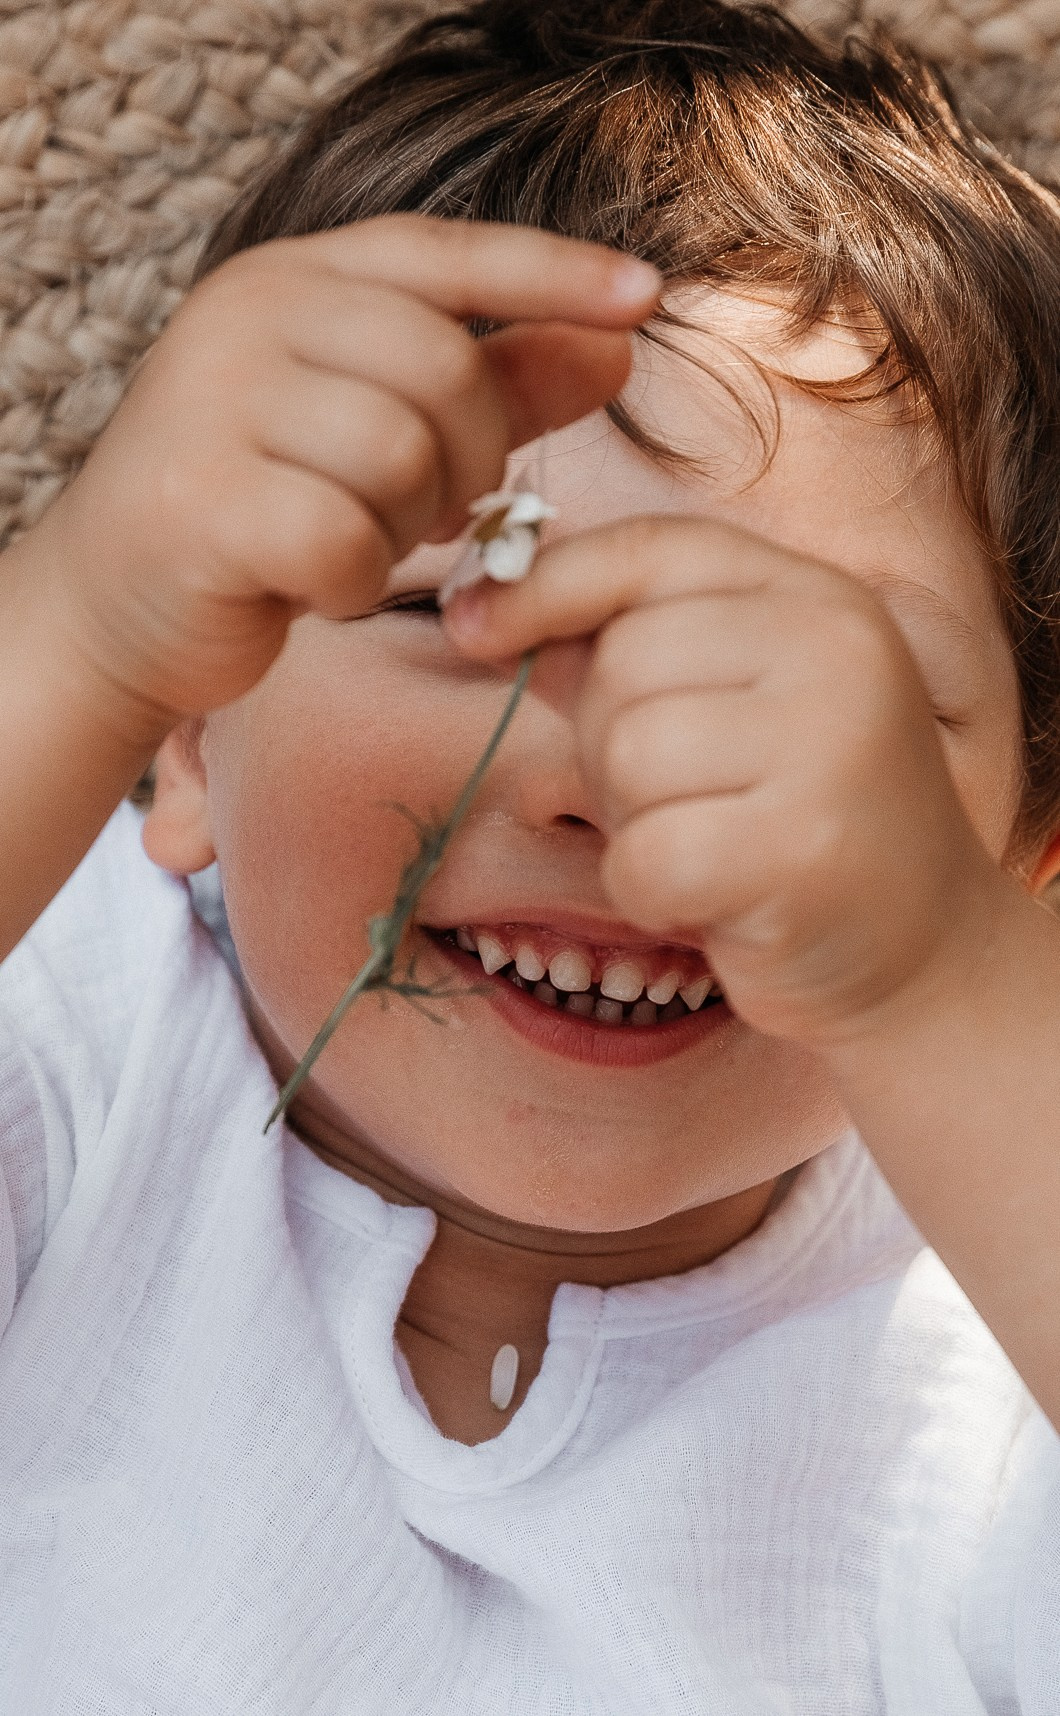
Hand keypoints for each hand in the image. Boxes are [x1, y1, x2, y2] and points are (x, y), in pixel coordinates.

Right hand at [20, 216, 658, 724]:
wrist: (116, 604)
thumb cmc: (263, 512)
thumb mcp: (378, 435)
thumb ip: (495, 388)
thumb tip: (618, 347)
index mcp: (292, 281)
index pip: (445, 254)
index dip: (554, 272)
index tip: (647, 296)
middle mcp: (246, 316)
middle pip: (442, 370)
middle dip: (467, 460)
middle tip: (424, 510)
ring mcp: (212, 401)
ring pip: (399, 456)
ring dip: (404, 527)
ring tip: (352, 542)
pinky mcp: (199, 501)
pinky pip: (347, 540)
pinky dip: (353, 582)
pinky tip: (316, 586)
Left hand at [445, 514, 1004, 1045]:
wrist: (924, 953)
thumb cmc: (798, 822)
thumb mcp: (732, 706)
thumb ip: (628, 647)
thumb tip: (484, 606)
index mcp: (818, 599)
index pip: (651, 551)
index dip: (544, 582)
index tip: (470, 624)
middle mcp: (836, 650)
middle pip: (622, 663)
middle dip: (610, 743)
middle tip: (686, 799)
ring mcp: (830, 746)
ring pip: (626, 756)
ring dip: (634, 822)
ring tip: (710, 844)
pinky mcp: (804, 851)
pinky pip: (644, 856)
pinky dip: (648, 893)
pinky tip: (714, 903)